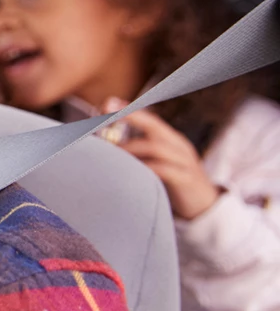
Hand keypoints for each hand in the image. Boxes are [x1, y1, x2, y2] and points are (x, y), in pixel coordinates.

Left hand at [104, 100, 222, 220]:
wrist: (206, 207)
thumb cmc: (173, 184)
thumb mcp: (158, 164)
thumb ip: (138, 154)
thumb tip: (104, 147)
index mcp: (171, 140)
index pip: (150, 120)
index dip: (130, 111)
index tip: (107, 103)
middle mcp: (178, 147)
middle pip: (154, 127)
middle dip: (131, 116)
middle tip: (106, 112)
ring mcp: (185, 162)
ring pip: (156, 147)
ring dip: (130, 147)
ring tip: (110, 153)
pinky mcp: (186, 180)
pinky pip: (165, 170)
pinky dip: (145, 167)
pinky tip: (130, 171)